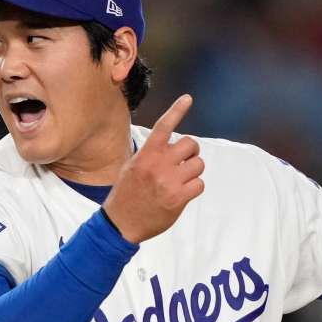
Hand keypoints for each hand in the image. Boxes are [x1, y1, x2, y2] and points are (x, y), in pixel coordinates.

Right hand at [103, 94, 204, 243]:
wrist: (121, 223)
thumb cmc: (126, 194)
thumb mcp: (131, 167)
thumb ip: (151, 154)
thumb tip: (171, 147)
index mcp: (146, 154)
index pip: (164, 126)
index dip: (177, 110)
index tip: (188, 98)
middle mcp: (158, 164)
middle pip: (191, 144)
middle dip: (191, 153)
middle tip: (183, 163)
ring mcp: (169, 181)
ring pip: (199, 164)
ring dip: (194, 171)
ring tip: (182, 179)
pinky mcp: (178, 198)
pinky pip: (200, 184)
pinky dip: (194, 187)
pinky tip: (183, 193)